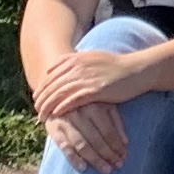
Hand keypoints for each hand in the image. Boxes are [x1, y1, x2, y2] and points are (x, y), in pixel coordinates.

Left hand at [30, 45, 145, 118]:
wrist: (137, 70)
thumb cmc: (116, 66)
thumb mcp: (93, 57)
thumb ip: (73, 60)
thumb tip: (54, 67)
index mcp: (76, 59)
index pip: (51, 74)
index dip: (42, 87)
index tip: (36, 97)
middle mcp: (79, 67)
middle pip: (53, 84)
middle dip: (42, 98)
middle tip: (36, 110)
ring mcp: (87, 78)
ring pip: (60, 93)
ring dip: (48, 106)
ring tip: (42, 116)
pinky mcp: (95, 90)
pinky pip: (73, 100)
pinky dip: (62, 107)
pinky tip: (56, 114)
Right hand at [44, 101, 127, 172]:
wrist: (55, 93)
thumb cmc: (85, 100)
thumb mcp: (103, 103)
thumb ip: (115, 120)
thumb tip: (126, 142)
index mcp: (95, 106)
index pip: (108, 131)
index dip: (117, 146)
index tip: (124, 157)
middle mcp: (80, 113)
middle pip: (97, 139)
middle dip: (108, 155)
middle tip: (117, 166)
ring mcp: (66, 121)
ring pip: (82, 145)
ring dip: (95, 159)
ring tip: (106, 170)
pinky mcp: (53, 129)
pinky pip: (64, 146)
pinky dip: (73, 158)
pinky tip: (83, 167)